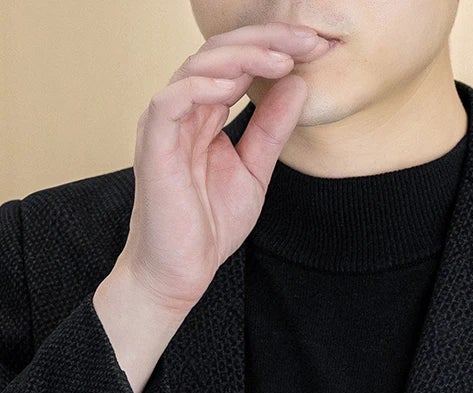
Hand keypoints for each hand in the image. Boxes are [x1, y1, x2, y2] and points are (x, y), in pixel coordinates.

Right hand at [116, 22, 334, 313]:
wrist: (180, 273)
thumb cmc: (207, 228)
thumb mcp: (254, 171)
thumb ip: (272, 129)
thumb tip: (297, 83)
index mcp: (205, 112)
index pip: (239, 60)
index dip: (277, 47)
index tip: (318, 48)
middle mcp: (183, 109)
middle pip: (221, 50)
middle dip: (268, 40)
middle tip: (309, 40)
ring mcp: (166, 123)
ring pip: (199, 65)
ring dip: (243, 55)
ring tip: (283, 59)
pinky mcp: (154, 143)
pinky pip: (173, 98)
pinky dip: (205, 85)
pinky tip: (238, 85)